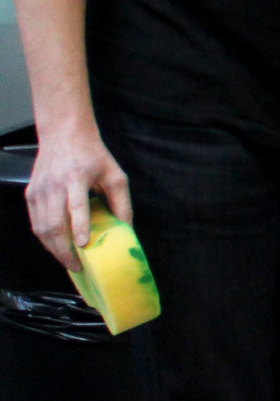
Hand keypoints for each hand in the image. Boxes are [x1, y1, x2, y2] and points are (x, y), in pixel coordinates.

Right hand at [23, 124, 128, 271]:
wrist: (63, 134)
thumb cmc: (93, 155)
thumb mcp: (116, 176)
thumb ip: (122, 204)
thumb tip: (127, 231)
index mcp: (76, 178)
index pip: (76, 206)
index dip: (79, 227)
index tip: (83, 245)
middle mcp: (53, 185)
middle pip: (53, 224)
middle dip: (64, 250)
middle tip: (78, 267)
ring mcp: (38, 190)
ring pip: (41, 227)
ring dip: (54, 249)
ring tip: (69, 262)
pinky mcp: (30, 193)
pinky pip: (35, 222)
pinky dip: (45, 238)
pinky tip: (56, 247)